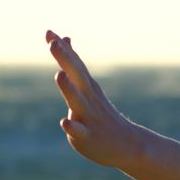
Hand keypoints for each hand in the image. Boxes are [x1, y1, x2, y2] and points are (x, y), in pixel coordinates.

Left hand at [46, 30, 144, 168]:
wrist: (129, 146)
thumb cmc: (102, 115)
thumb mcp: (88, 86)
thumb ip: (74, 64)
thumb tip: (65, 38)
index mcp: (87, 88)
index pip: (75, 65)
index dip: (62, 49)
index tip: (49, 32)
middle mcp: (89, 99)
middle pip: (77, 76)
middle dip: (65, 60)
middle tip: (53, 44)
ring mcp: (89, 118)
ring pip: (78, 101)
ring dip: (69, 89)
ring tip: (59, 75)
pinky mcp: (88, 137)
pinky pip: (80, 132)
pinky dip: (73, 127)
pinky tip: (65, 122)